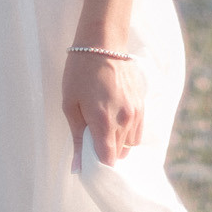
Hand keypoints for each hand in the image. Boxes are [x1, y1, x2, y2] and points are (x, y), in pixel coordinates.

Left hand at [63, 45, 143, 165]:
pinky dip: (127, 133)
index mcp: (104, 123)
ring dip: (117, 144)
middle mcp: (124, 121)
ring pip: (129, 145)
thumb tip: (77, 169)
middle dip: (105, 154)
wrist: (102, 43)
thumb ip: (77, 139)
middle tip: (91, 140)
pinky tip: (115, 121)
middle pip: (118, 155)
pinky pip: (138, 131)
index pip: (107, 161)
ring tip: (103, 129)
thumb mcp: (70, 105)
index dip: (98, 166)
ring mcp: (135, 112)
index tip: (88, 162)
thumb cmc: (79, 73)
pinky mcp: (141, 104)